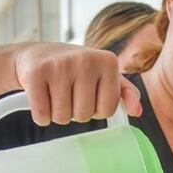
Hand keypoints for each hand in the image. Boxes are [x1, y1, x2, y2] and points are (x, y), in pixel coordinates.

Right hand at [11, 43, 141, 125]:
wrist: (36, 55)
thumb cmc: (76, 69)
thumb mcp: (104, 75)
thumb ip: (125, 93)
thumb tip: (136, 112)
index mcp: (108, 61)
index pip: (107, 110)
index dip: (96, 109)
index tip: (88, 94)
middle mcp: (86, 60)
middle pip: (84, 115)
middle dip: (75, 112)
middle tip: (68, 93)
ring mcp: (60, 65)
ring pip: (62, 117)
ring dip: (57, 114)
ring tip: (55, 93)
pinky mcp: (36, 72)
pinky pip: (42, 115)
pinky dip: (41, 115)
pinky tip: (41, 96)